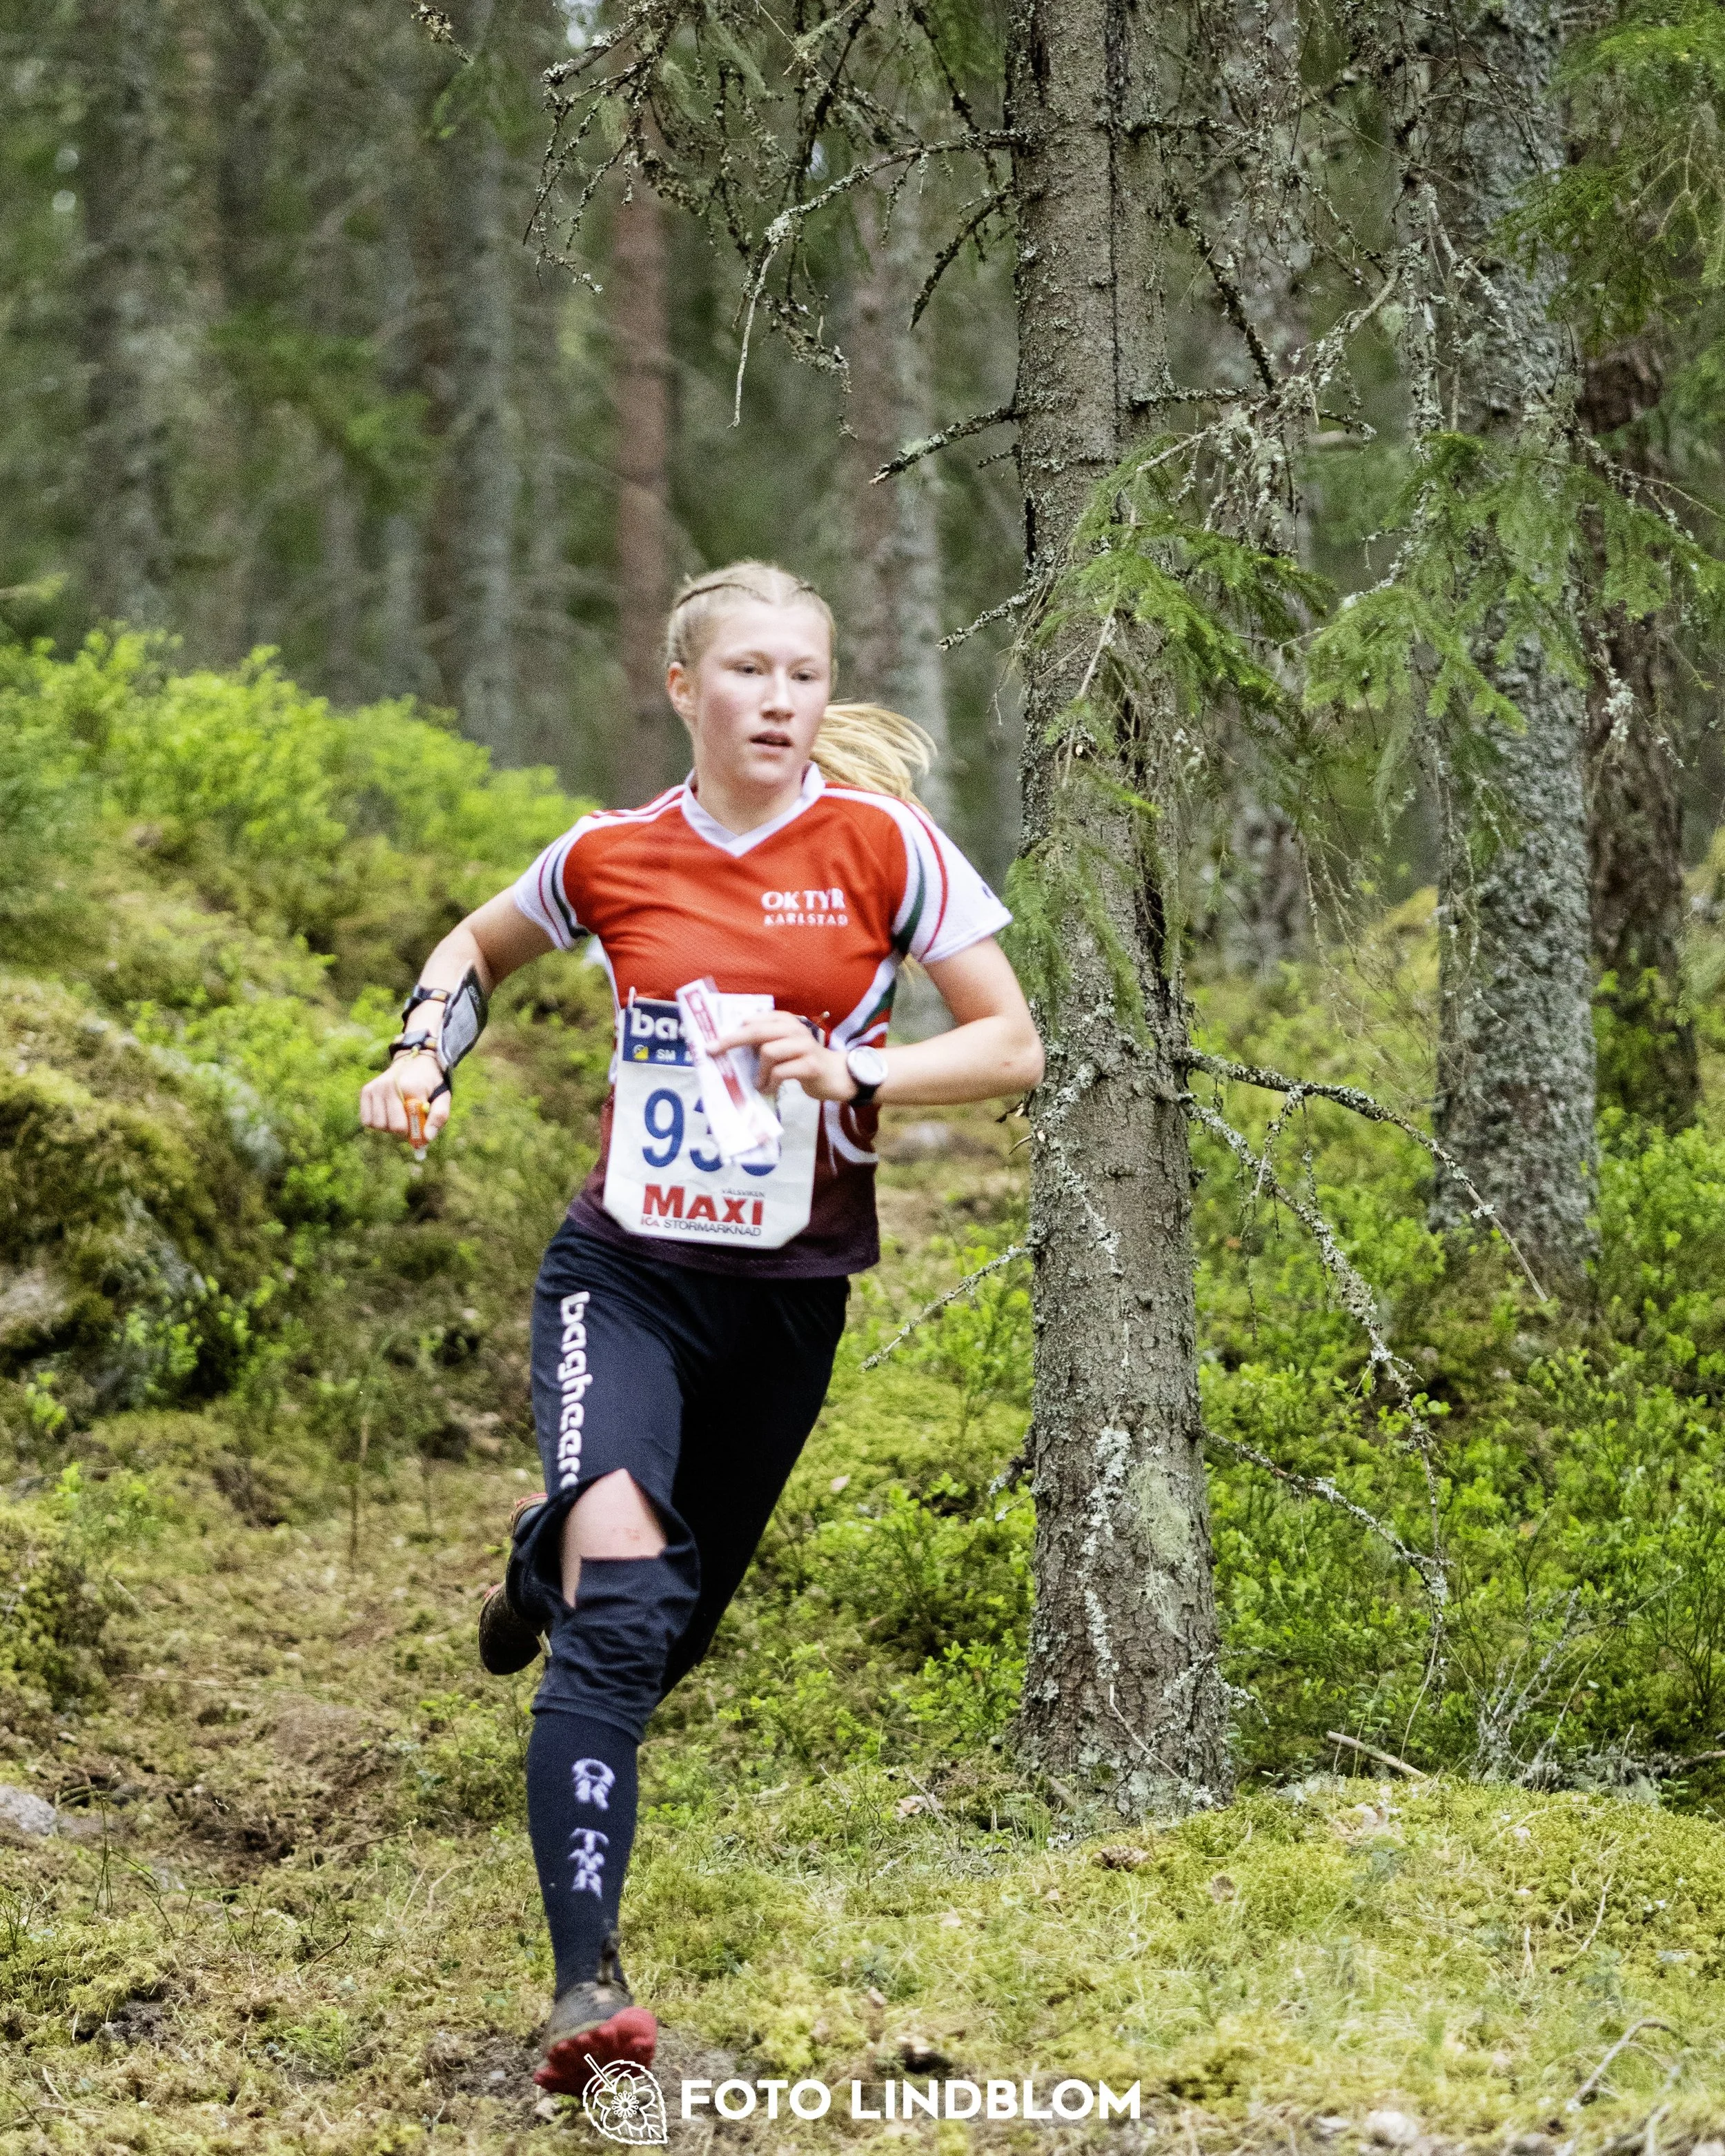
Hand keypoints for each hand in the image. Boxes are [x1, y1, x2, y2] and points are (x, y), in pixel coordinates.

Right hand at [359, 1051, 450, 1144]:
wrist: (416, 1061)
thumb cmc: (430, 1084)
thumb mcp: (443, 1097)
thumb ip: (439, 1117)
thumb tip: (426, 1138)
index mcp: (409, 1088)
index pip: (405, 1125)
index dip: (413, 1131)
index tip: (420, 1128)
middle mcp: (388, 1086)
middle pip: (391, 1127)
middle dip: (402, 1130)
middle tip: (410, 1121)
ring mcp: (375, 1088)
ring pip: (377, 1125)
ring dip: (388, 1127)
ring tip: (398, 1116)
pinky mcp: (366, 1091)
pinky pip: (366, 1120)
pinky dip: (376, 1122)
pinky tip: (387, 1114)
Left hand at [711, 1011, 859, 1102]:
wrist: (837, 1075)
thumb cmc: (803, 1061)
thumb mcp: (783, 1046)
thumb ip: (763, 1042)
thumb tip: (729, 1047)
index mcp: (785, 1021)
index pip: (753, 1019)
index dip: (731, 1029)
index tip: (712, 1040)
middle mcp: (794, 1029)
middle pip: (756, 1031)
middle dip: (731, 1041)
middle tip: (712, 1051)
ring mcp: (804, 1046)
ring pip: (768, 1052)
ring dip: (759, 1071)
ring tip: (759, 1083)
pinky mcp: (810, 1065)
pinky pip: (781, 1072)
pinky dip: (770, 1083)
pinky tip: (770, 1088)